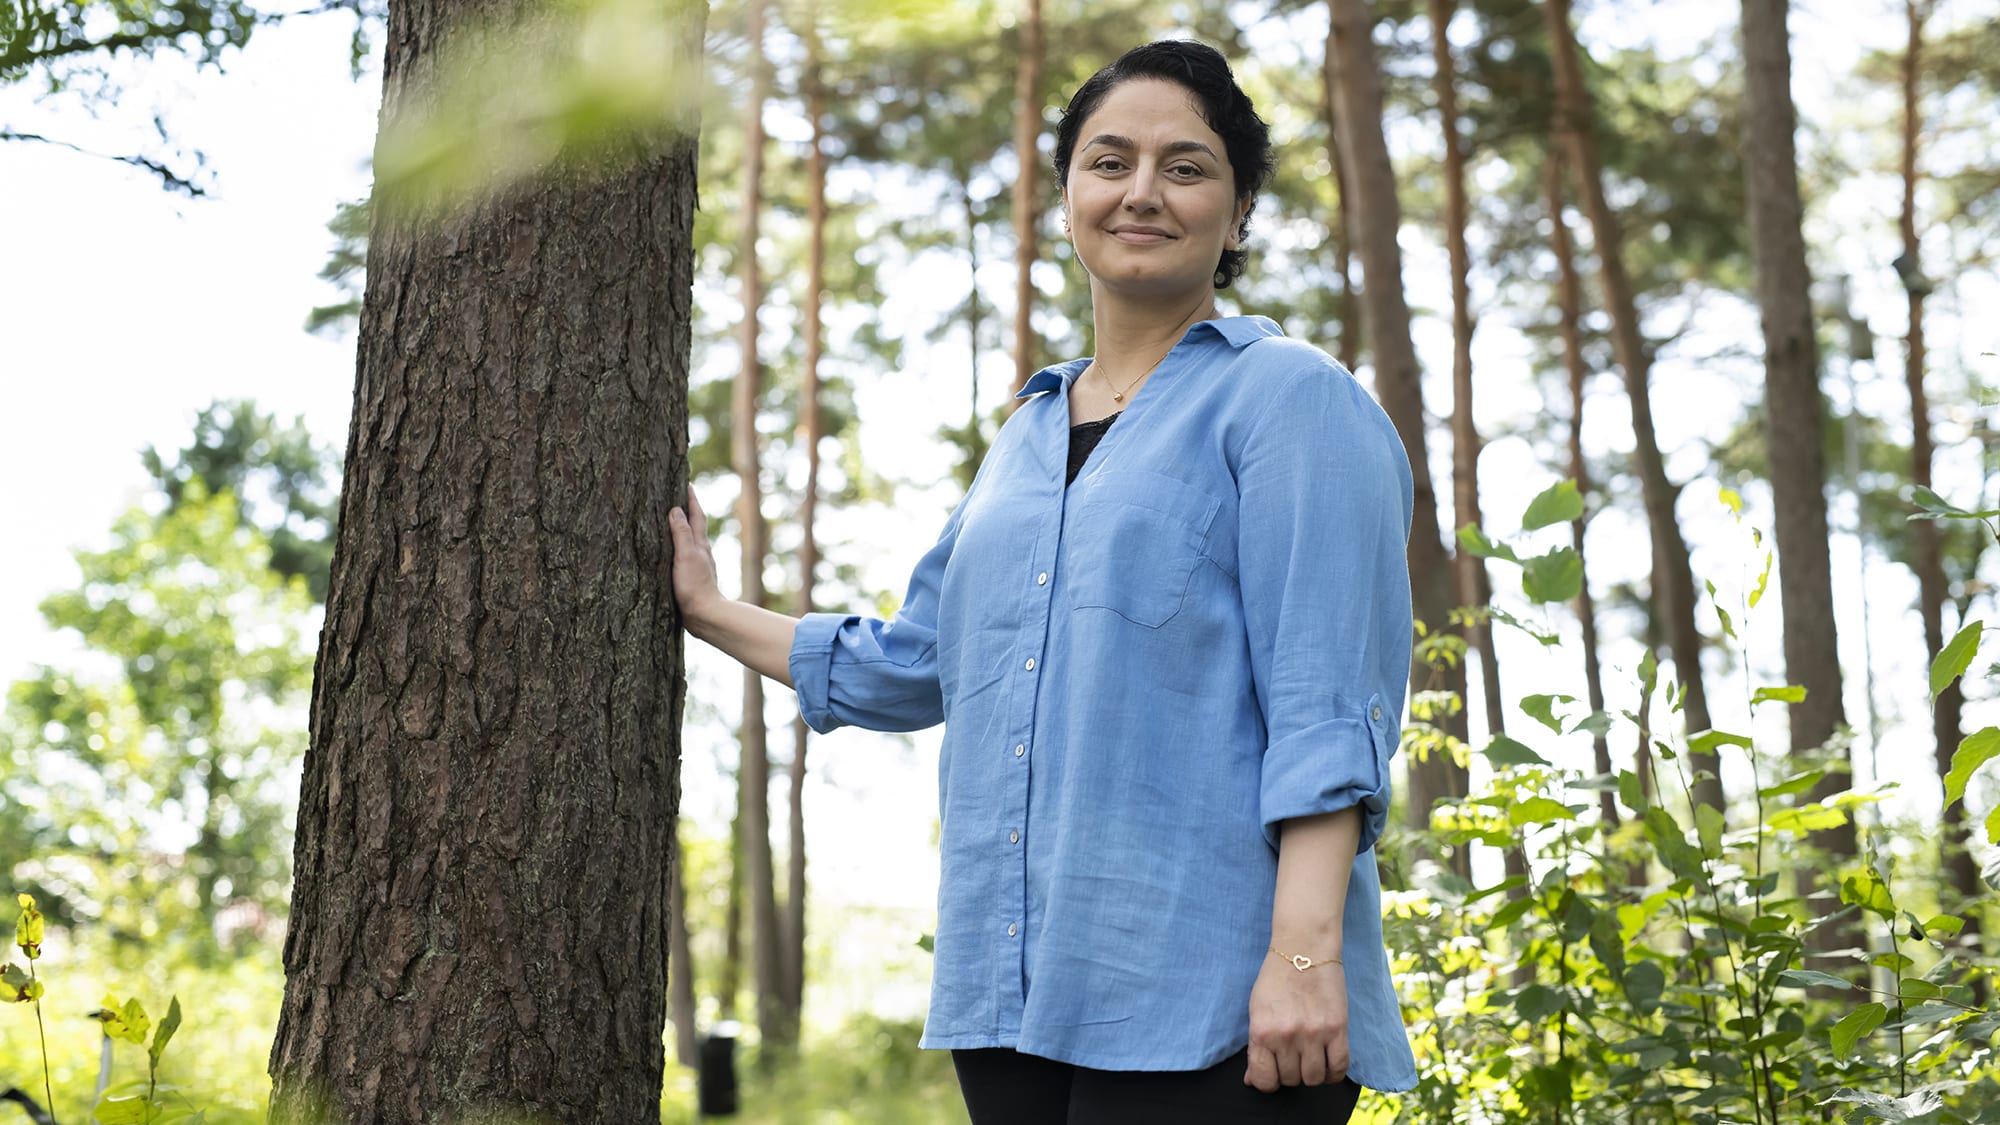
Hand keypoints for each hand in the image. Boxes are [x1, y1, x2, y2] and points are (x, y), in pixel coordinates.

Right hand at [668, 486, 722, 635]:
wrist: (704, 615)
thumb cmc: (694, 586)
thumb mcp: (686, 556)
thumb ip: (681, 534)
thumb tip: (676, 510)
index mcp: (700, 544)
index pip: (696, 515)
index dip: (691, 499)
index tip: (687, 482)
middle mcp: (701, 552)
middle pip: (695, 525)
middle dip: (687, 509)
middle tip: (679, 495)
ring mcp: (697, 564)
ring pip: (690, 540)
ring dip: (682, 527)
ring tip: (671, 519)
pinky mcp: (691, 577)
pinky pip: (684, 554)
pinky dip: (678, 545)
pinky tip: (672, 550)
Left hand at [1244, 950, 1348, 1092]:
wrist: (1304, 947)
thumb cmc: (1276, 978)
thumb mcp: (1256, 1010)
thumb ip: (1255, 1046)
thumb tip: (1253, 1080)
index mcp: (1262, 1031)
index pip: (1264, 1080)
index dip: (1267, 1082)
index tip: (1272, 1073)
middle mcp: (1287, 1036)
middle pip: (1290, 1080)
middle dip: (1290, 1073)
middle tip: (1292, 1056)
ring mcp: (1314, 1034)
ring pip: (1314, 1079)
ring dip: (1311, 1074)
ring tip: (1310, 1058)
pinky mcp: (1338, 1028)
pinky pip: (1339, 1068)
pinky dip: (1333, 1073)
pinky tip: (1328, 1063)